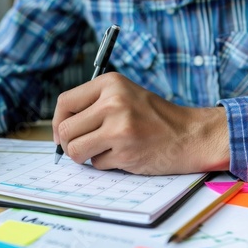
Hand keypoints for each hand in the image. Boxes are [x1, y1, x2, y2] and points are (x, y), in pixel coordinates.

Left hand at [52, 73, 229, 174]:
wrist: (190, 135)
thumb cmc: (153, 117)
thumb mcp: (124, 95)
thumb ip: (93, 105)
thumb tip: (60, 128)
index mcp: (110, 84)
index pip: (65, 102)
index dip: (58, 122)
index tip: (62, 133)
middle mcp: (113, 102)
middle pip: (66, 130)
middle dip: (68, 144)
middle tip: (79, 147)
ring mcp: (119, 128)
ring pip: (75, 150)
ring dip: (82, 156)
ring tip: (99, 151)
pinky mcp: (125, 152)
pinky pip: (96, 163)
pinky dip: (104, 163)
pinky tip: (122, 155)